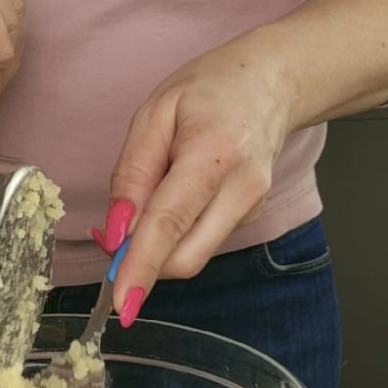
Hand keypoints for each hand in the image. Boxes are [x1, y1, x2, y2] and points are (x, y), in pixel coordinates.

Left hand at [95, 33, 292, 324]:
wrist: (274, 83)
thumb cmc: (210, 91)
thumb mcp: (154, 115)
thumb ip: (131, 175)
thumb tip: (116, 232)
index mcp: (213, 154)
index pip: (170, 225)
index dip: (141, 268)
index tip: (122, 303)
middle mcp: (241, 189)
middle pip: (184, 258)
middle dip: (142, 262)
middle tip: (113, 234)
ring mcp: (251, 208)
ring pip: (192, 256)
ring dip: (157, 248)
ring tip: (149, 198)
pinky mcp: (250, 218)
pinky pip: (200, 243)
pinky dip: (174, 237)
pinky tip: (175, 198)